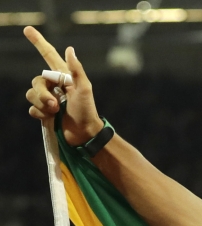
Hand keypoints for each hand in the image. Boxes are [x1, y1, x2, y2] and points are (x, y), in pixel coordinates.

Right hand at [23, 26, 102, 145]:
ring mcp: (48, 99)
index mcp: (64, 77)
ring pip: (31, 95)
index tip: (27, 29)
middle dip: (43, 94)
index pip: (48, 55)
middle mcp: (54, 86)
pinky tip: (52, 119)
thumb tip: (70, 49)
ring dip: (42, 105)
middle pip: (36, 81)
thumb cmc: (87, 110)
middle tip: (57, 105)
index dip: (38, 42)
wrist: (84, 134)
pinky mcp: (44, 112)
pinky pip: (32, 109)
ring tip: (56, 112)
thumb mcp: (84, 88)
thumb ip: (76, 70)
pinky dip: (41, 114)